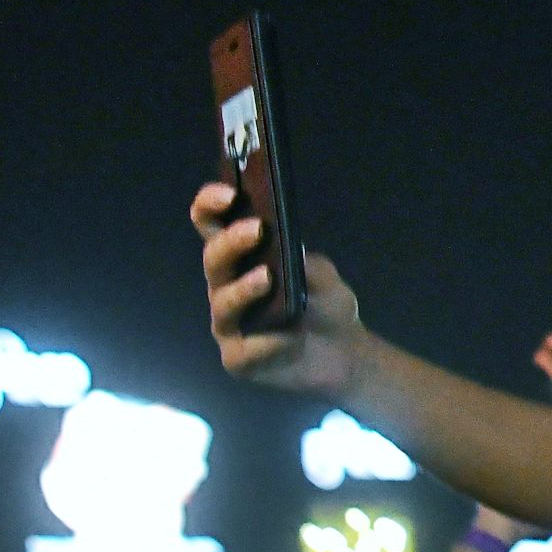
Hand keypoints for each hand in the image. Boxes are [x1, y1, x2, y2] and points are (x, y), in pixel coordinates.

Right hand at [193, 183, 363, 393]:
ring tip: (266, 278)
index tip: (229, 194)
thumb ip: (308, 263)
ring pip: (223, 302)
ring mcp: (228, 323)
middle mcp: (226, 285)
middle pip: (213, 258)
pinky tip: (287, 337)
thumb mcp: (324, 276)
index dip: (210, 204)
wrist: (341, 352)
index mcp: (240, 256)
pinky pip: (245, 349)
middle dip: (231, 242)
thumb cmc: (324, 303)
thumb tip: (291, 250)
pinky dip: (267, 342)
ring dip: (243, 288)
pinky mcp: (238, 357)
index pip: (210, 223)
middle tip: (257, 230)